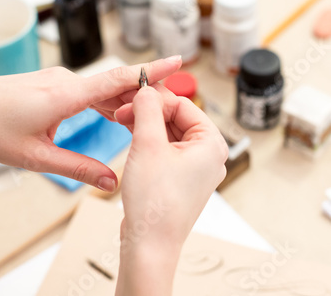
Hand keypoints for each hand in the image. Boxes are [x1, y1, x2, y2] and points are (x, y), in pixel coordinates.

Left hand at [0, 56, 181, 190]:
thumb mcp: (37, 157)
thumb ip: (78, 168)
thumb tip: (111, 182)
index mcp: (64, 95)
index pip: (118, 79)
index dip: (150, 72)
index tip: (178, 61)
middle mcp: (64, 81)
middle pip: (115, 84)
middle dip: (142, 95)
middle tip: (169, 109)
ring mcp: (56, 80)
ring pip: (100, 88)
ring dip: (122, 101)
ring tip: (146, 118)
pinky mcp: (49, 84)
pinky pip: (85, 90)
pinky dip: (103, 101)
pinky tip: (113, 114)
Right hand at [114, 86, 227, 295]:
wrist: (149, 244)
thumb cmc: (155, 202)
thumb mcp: (147, 145)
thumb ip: (147, 110)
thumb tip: (146, 89)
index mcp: (211, 144)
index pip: (183, 104)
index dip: (155, 97)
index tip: (131, 95)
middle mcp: (207, 156)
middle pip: (176, 119)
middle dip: (148, 111)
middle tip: (123, 109)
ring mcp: (193, 170)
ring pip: (168, 134)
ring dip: (145, 126)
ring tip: (122, 121)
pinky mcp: (178, 181)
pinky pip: (164, 151)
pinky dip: (148, 142)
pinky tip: (130, 137)